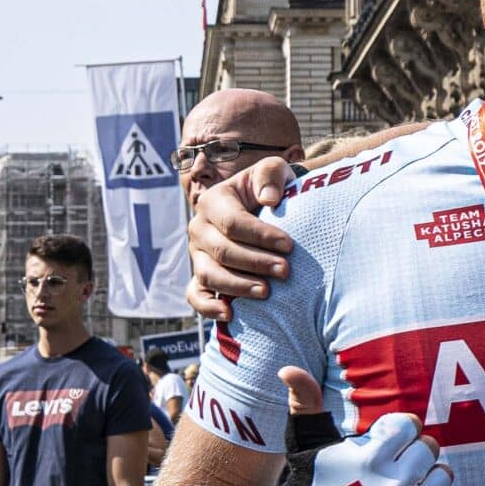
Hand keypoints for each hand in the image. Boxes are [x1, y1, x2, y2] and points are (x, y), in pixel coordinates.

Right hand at [189, 156, 296, 322]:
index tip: (289, 245)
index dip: (261, 236)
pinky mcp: (199, 276)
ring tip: (266, 292)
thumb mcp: (273, 170)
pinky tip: (230, 314)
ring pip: (209, 275)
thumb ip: (271, 175)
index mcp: (213, 201)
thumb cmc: (270, 188)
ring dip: (237, 286)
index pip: (234, 223)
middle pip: (223, 251)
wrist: (263, 208)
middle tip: (286, 271)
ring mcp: (196, 255)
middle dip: (256, 263)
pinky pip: (195, 295)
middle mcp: (199, 229)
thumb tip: (269, 199)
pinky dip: (208, 308)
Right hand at [264, 380, 484, 485]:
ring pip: (445, 475)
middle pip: (430, 449)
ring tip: (400, 484)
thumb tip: (288, 369)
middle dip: (410, 453)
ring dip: (429, 476)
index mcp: (373, 458)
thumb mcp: (306, 439)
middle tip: (384, 469)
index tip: (376, 444)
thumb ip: (305, 400)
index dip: (396, 431)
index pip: (411, 426)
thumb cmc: (309, 482)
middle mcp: (397, 484)